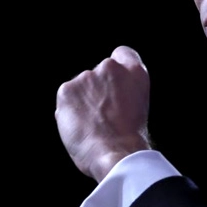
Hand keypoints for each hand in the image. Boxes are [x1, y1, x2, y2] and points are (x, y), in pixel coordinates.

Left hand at [55, 45, 151, 181]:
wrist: (116, 153)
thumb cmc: (130, 137)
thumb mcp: (140, 103)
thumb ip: (126, 89)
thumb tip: (109, 92)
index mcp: (135, 71)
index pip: (122, 54)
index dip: (116, 69)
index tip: (113, 84)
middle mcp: (111, 68)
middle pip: (99, 72)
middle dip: (97, 88)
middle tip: (102, 113)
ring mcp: (88, 77)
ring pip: (81, 86)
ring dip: (83, 100)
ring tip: (91, 124)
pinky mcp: (67, 89)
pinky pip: (66, 98)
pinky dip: (69, 110)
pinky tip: (80, 126)